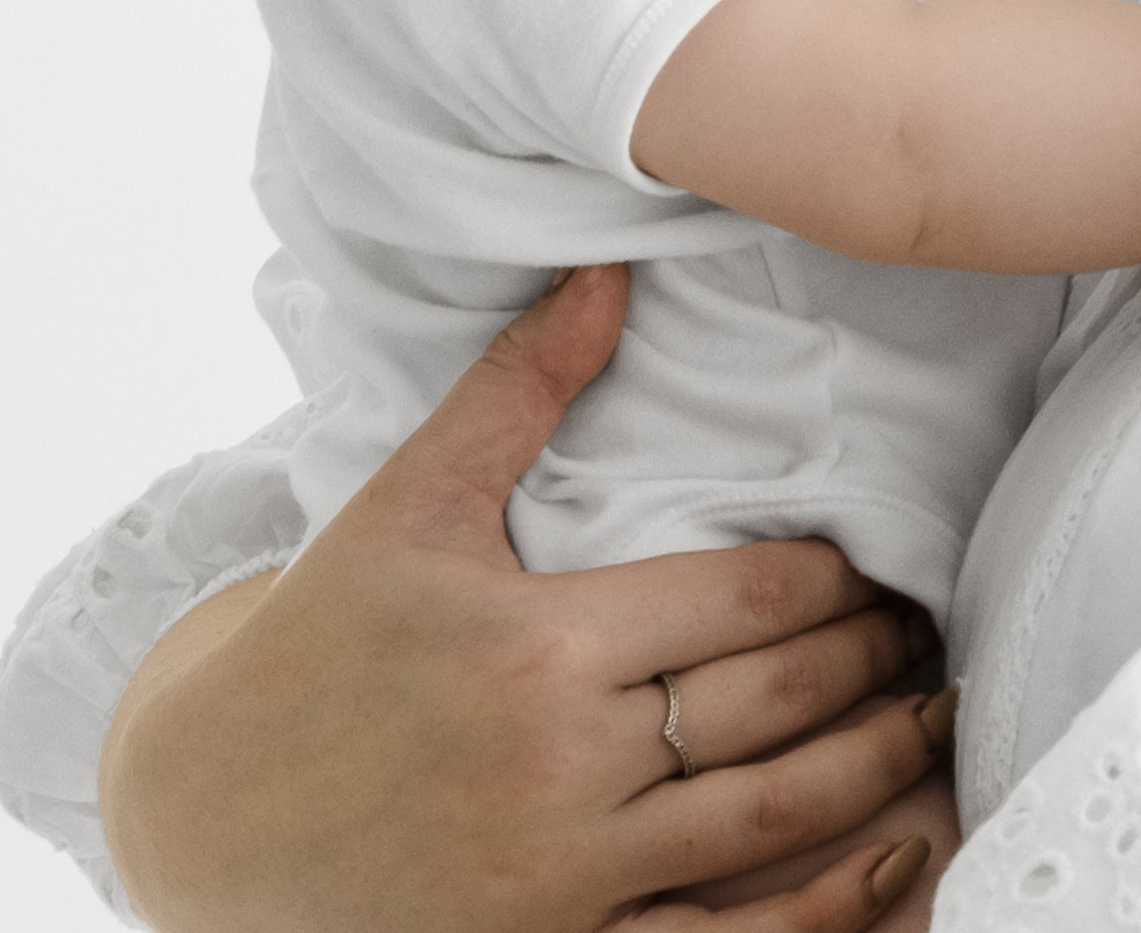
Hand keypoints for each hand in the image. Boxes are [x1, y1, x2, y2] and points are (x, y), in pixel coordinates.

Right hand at [99, 266, 950, 932]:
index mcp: (540, 646)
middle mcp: (565, 769)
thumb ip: (521, 386)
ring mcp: (567, 885)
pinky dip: (828, 914)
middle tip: (930, 631)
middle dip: (873, 662)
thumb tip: (610, 272)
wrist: (205, 819)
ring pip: (774, 823)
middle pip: (777, 703)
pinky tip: (898, 859)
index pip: (747, 600)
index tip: (885, 566)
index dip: (838, 582)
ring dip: (878, 768)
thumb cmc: (319, 643)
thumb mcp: (410, 501)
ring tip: (935, 718)